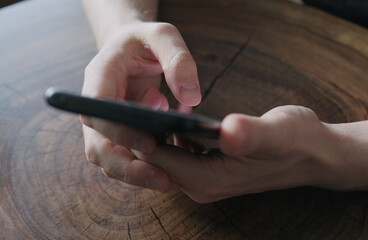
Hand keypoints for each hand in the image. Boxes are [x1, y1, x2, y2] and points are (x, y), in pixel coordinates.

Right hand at [81, 21, 200, 189]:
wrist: (134, 48)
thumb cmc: (146, 40)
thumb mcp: (164, 35)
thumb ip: (178, 59)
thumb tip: (191, 97)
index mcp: (100, 75)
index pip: (95, 108)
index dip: (117, 130)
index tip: (148, 143)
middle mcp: (96, 103)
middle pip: (98, 145)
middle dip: (127, 167)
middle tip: (163, 180)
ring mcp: (105, 123)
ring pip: (109, 158)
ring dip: (135, 174)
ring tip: (168, 181)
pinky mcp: (117, 134)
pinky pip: (123, 158)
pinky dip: (142, 167)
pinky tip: (169, 169)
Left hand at [136, 105, 337, 202]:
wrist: (315, 153)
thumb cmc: (298, 141)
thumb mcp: (278, 132)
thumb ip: (252, 134)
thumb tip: (228, 132)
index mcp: (209, 179)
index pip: (158, 158)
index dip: (137, 133)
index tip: (123, 107)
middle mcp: (202, 184)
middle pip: (155, 161)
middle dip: (140, 134)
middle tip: (132, 101)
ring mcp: (206, 178)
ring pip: (165, 157)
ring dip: (154, 134)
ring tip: (148, 103)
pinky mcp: (210, 168)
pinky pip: (179, 153)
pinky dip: (171, 135)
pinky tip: (174, 114)